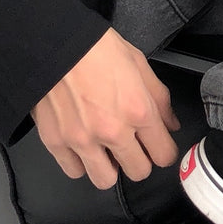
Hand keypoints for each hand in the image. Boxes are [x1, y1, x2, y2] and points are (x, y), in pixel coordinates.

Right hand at [31, 28, 180, 188]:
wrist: (52, 42)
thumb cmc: (95, 48)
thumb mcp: (139, 65)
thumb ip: (160, 99)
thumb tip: (170, 123)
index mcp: (138, 111)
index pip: (164, 155)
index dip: (164, 152)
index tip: (159, 148)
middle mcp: (113, 131)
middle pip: (138, 172)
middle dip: (139, 161)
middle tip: (132, 147)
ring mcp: (83, 140)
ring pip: (106, 180)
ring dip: (109, 168)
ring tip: (106, 150)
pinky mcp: (56, 142)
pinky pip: (74, 171)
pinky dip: (79, 162)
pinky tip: (82, 145)